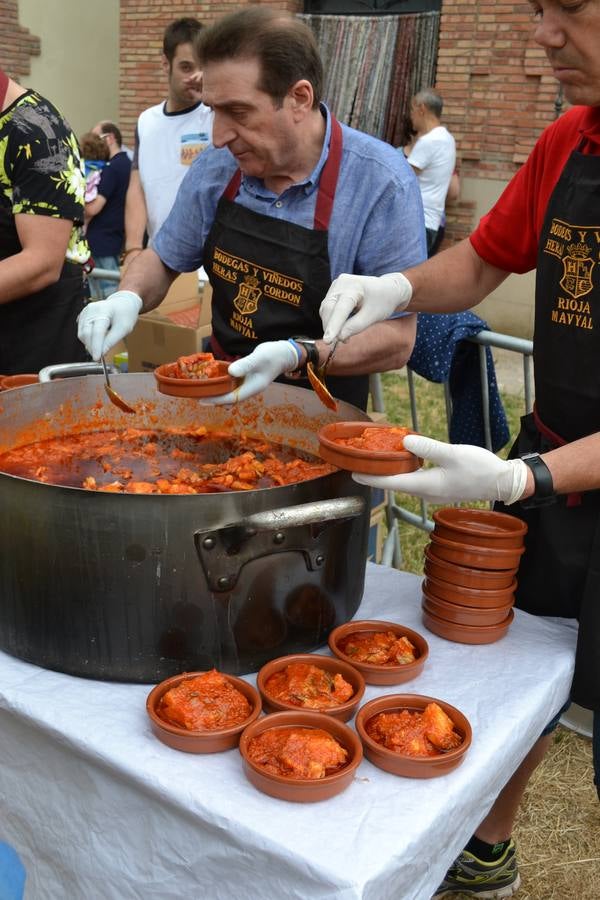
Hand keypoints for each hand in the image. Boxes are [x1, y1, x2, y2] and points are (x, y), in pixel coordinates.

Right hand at [78, 291, 141, 359]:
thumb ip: (112, 340)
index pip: (97, 331)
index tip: (97, 358)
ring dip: (89, 344)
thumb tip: (102, 352)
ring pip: (82, 333)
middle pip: (86, 333)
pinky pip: (82, 331)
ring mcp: (85, 312)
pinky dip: (88, 339)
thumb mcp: (124, 328)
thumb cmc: (125, 314)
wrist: (123, 303)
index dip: (96, 346)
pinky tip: (97, 340)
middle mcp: (91, 310)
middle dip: (92, 347)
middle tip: (99, 357)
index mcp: (103, 310)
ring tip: (100, 347)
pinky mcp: (83, 315)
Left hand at [205, 340, 298, 404]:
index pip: (231, 398)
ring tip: (200, 392)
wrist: (284, 353)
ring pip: (229, 394)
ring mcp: (247, 385)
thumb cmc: (273, 355)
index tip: (202, 401)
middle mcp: (249, 389)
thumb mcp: (259, 358)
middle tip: (196, 397)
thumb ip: (246, 364)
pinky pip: (231, 386)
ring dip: (216, 394)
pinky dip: (221, 385)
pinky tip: (212, 382)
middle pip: (228, 399)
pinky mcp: (245, 379)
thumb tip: (231, 372)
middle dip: (213, 399)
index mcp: (253, 388)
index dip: (216, 400)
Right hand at [320, 272, 412, 343]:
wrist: (387, 289)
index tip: (328, 341)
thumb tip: (339, 337)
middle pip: (329, 308)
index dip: (334, 325)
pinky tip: (341, 328)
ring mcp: (337, 285)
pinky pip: (328, 308)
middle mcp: (342, 282)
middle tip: (338, 343)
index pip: (341, 308)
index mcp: (355, 286)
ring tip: (344, 337)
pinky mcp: (334, 290)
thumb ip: (355, 326)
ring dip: (330, 325)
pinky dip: (332, 320)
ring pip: (326, 309)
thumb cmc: (382, 302)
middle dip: (330, 327)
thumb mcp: (373, 316)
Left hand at [353, 434, 527, 504]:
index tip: (354, 473)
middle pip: (395, 483)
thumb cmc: (480, 468)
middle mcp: (426, 492)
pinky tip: (404, 461)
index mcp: (426, 486)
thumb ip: (428, 448)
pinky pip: (415, 480)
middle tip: (360, 463)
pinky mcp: (440, 488)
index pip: (391, 482)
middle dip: (377, 474)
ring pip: (405, 482)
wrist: (502, 482)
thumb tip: (405, 443)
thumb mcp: (453, 454)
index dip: (371, 478)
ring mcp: (433, 492)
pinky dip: (405, 471)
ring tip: (376, 461)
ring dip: (390, 472)